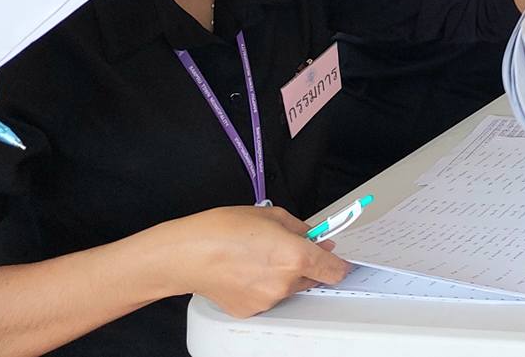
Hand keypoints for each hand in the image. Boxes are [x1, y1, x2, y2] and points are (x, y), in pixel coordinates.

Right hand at [159, 205, 350, 317]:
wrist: (186, 254)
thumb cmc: (222, 229)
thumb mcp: (271, 215)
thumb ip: (301, 228)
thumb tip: (317, 237)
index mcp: (296, 256)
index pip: (335, 270)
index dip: (338, 263)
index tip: (336, 259)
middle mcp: (285, 283)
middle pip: (312, 279)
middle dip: (305, 265)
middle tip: (284, 248)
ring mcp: (267, 300)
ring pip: (289, 288)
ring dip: (282, 276)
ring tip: (256, 258)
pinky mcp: (250, 310)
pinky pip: (268, 297)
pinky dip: (262, 286)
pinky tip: (245, 271)